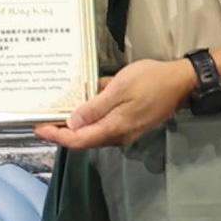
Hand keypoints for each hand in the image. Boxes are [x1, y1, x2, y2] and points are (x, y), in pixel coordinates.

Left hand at [37, 59, 195, 149]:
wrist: (181, 82)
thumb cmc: (150, 81)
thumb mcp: (120, 88)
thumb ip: (95, 107)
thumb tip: (72, 124)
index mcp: (114, 128)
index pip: (78, 140)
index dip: (56, 136)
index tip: (38, 128)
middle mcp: (118, 135)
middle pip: (84, 139)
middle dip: (62, 132)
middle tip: (43, 120)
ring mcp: (126, 131)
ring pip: (94, 132)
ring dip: (76, 125)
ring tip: (57, 112)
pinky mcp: (130, 123)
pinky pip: (105, 124)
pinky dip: (91, 116)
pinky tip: (84, 102)